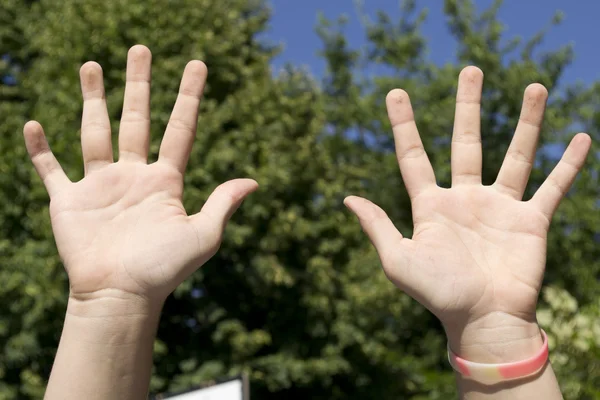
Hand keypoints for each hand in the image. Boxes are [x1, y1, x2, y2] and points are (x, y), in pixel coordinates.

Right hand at [24, 45, 256, 304]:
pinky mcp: (69, 202)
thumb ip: (223, 203)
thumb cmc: (164, 270)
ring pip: (95, 132)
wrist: (121, 296)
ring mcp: (101, 187)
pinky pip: (51, 169)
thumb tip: (254, 181)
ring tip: (92, 64)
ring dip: (92, 99)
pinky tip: (35, 124)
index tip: (198, 65)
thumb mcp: (203, 235)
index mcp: (165, 182)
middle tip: (141, 49)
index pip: (180, 129)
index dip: (189, 97)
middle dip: (139, 84)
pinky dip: (40, 150)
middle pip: (137, 119)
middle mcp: (134, 177)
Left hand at [344, 67, 590, 360]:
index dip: (403, 125)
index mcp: (431, 206)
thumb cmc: (437, 295)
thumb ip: (378, 226)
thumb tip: (347, 198)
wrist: (482, 321)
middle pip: (467, 141)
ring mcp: (500, 207)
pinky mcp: (531, 221)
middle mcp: (466, 199)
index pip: (414, 156)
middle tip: (470, 69)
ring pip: (516, 155)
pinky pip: (553, 187)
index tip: (395, 92)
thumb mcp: (398, 260)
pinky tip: (579, 137)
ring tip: (534, 86)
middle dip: (467, 106)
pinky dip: (567, 164)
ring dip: (527, 121)